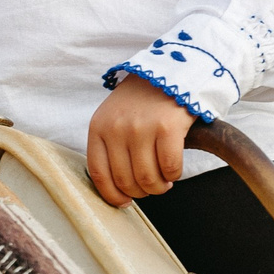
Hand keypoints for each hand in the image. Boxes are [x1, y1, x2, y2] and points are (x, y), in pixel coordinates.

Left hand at [86, 74, 196, 207]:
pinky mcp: (168, 128)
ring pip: (148, 179)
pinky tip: (175, 170)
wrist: (171, 70)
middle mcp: (117, 128)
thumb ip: (111, 145)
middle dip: (141, 192)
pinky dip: (174, 175)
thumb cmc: (142, 100)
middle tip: (152, 187)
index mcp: (98, 127)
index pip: (99, 174)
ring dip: (159, 187)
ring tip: (164, 181)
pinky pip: (170, 168)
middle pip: (125, 180)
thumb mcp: (114, 116)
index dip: (112, 195)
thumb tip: (118, 189)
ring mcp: (142, 128)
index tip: (125, 203)